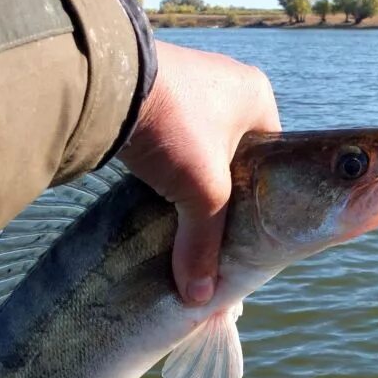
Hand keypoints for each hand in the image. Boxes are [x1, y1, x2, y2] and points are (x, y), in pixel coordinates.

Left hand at [119, 40, 280, 305]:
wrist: (105, 79)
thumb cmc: (175, 128)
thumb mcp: (201, 193)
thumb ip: (204, 245)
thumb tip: (199, 297)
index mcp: (257, 96)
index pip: (272, 158)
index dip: (260, 198)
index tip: (243, 230)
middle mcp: (227, 82)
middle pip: (233, 154)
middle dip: (221, 191)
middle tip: (210, 226)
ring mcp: (188, 81)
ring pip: (198, 145)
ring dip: (189, 176)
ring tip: (179, 210)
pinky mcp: (151, 87)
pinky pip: (168, 134)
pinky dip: (164, 161)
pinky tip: (154, 185)